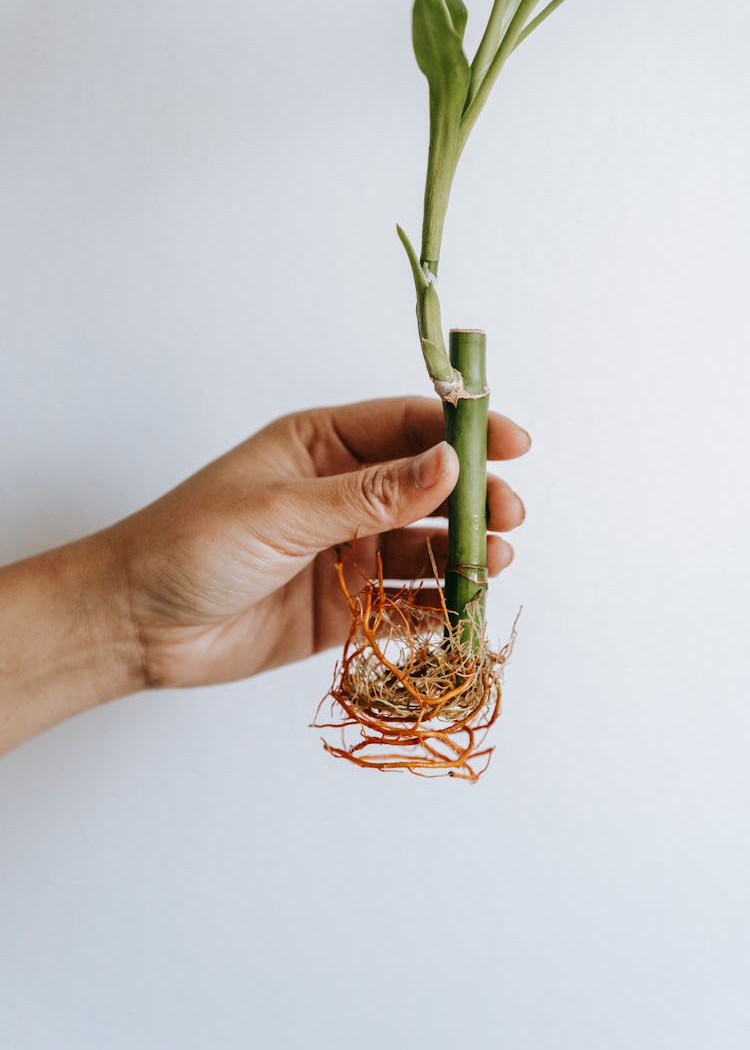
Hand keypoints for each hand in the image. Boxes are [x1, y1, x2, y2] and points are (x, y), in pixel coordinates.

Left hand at [118, 396, 529, 689]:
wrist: (136, 625)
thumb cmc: (192, 543)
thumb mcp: (284, 509)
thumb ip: (370, 494)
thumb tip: (448, 462)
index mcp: (321, 446)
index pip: (406, 426)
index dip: (462, 430)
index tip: (512, 442)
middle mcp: (341, 495)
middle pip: (426, 487)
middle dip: (472, 498)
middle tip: (509, 514)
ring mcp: (345, 552)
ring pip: (422, 546)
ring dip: (462, 552)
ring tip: (495, 562)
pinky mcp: (344, 607)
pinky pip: (405, 602)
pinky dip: (437, 604)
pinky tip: (463, 605)